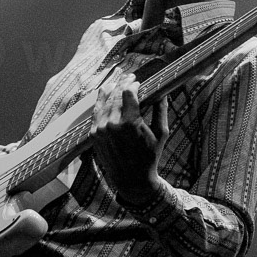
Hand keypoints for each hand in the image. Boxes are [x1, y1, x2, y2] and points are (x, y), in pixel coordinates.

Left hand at [90, 73, 168, 204]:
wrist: (131, 179)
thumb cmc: (150, 156)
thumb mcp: (161, 133)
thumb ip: (161, 109)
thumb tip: (163, 91)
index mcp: (130, 123)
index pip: (128, 92)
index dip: (133, 84)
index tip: (138, 82)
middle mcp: (112, 124)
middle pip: (115, 94)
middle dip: (123, 83)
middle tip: (129, 76)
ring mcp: (100, 129)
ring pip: (104, 100)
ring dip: (111, 88)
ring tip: (117, 81)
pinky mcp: (94, 134)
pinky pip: (96, 112)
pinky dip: (101, 101)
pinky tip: (106, 93)